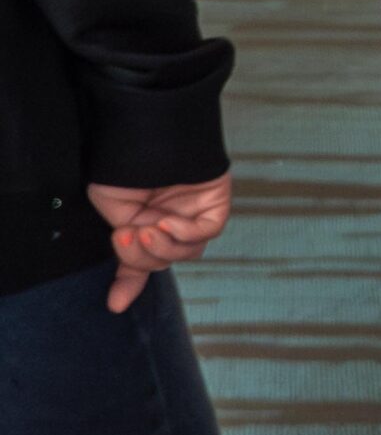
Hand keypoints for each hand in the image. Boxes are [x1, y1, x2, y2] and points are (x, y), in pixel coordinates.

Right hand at [87, 174, 231, 312]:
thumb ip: (124, 238)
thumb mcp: (111, 204)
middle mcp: (169, 220)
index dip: (128, 283)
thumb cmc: (125, 160)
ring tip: (147, 228)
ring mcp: (194, 213)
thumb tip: (129, 266)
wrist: (146, 130)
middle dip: (142, 255)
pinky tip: (166, 223)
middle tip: (126, 236)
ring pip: (186, 251)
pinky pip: (206, 232)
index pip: (140, 260)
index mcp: (142, 221)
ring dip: (163, 247)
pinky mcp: (215, 203)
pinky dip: (185, 234)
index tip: (115, 304)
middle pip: (163, 259)